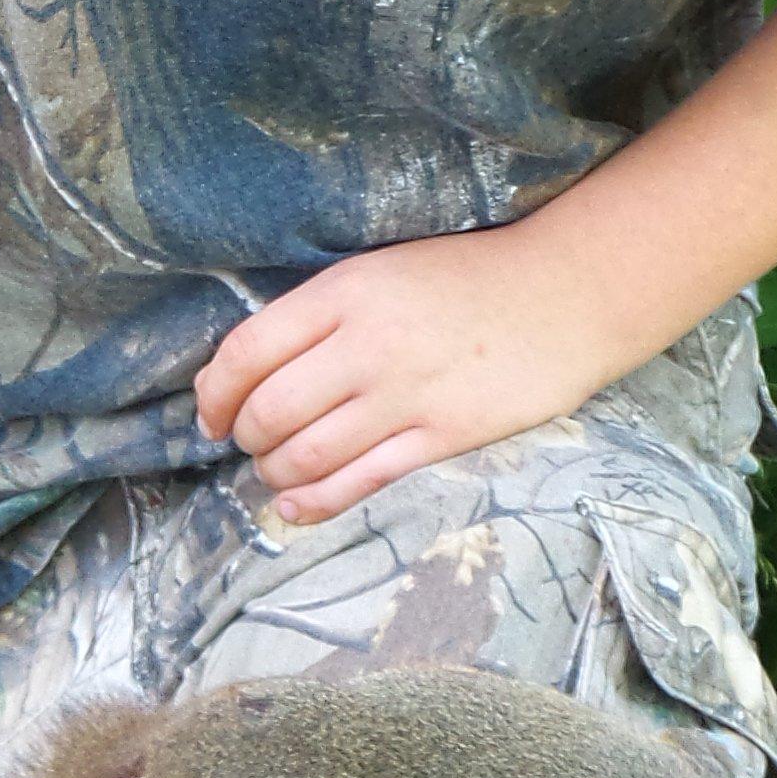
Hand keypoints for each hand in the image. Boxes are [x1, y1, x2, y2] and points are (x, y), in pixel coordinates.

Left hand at [194, 223, 590, 526]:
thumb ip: (314, 315)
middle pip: (270, 411)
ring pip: (306, 455)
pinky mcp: (442, 436)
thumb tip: (230, 373)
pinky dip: (315, 502)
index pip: (247, 351)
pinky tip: (296, 507)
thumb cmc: (467, 277)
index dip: (214, 392)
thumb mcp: (381, 271)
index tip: (211, 412)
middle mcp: (367, 344)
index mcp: (345, 291)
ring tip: (277, 469)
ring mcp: (406, 394)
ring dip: (275, 472)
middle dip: (245, 437)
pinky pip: (360, 482)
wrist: (566, 293)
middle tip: (250, 441)